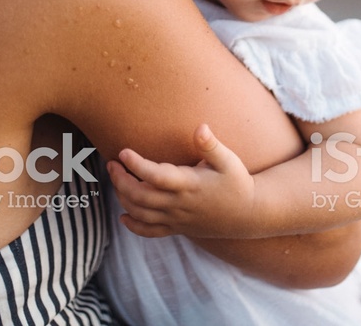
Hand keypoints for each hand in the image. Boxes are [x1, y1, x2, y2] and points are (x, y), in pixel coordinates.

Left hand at [108, 124, 259, 238]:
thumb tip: (200, 127)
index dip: (137, 165)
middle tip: (111, 164)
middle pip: (141, 197)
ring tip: (116, 180)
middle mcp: (180, 204)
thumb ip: (211, 145)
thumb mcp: (229, 161)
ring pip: (141, 214)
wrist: (248, 215)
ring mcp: (177, 219)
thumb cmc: (238, 183)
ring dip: (123, 198)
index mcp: (190, 184)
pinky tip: (123, 216)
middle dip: (121, 181)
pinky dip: (134, 227)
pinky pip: (151, 232)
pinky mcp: (178, 228)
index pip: (156, 176)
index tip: (123, 152)